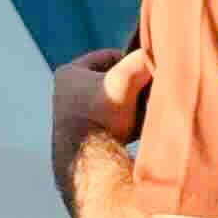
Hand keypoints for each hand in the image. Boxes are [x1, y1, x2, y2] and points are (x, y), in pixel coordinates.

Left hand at [49, 46, 150, 162]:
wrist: (87, 164)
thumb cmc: (102, 120)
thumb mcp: (124, 84)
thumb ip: (140, 63)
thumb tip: (153, 53)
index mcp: (69, 73)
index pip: (110, 56)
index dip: (132, 63)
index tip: (147, 75)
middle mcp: (65, 92)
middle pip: (112, 80)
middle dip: (131, 87)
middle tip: (148, 95)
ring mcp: (72, 114)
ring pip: (112, 101)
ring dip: (129, 107)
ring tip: (141, 115)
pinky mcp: (81, 134)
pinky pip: (109, 121)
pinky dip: (123, 123)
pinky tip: (134, 132)